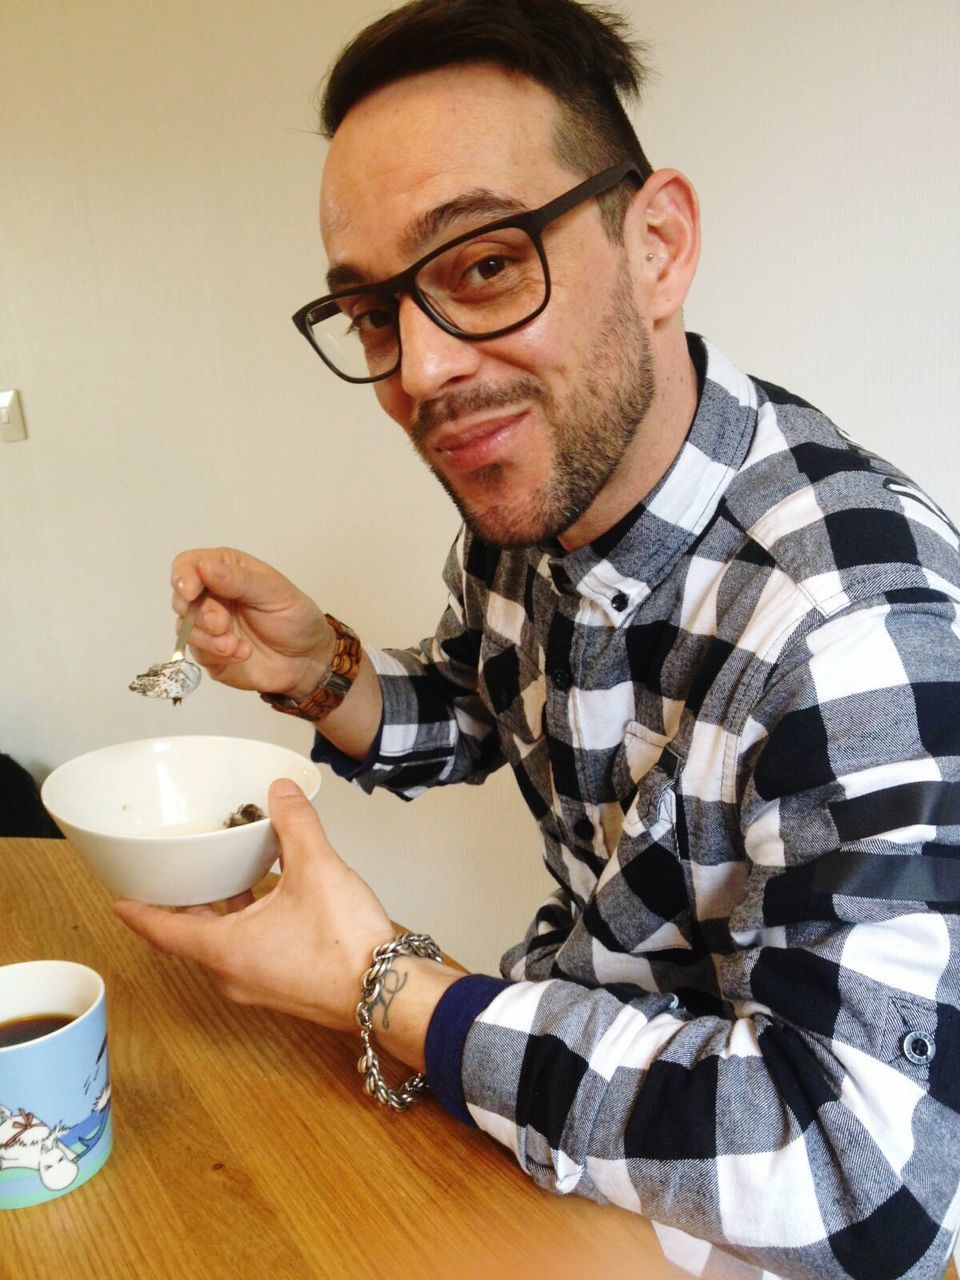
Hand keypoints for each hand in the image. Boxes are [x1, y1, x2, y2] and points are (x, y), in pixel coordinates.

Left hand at [113, 779, 395, 1030]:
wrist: (386, 993)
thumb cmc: (345, 945)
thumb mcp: (316, 869)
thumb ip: (296, 825)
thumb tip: (281, 792)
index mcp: (225, 950)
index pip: (164, 931)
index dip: (140, 912)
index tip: (121, 901)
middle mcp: (234, 974)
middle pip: (193, 937)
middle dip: (185, 904)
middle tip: (177, 874)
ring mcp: (260, 985)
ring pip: (224, 945)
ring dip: (221, 913)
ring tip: (227, 875)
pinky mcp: (285, 986)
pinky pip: (251, 952)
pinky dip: (247, 924)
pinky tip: (271, 897)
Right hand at [170, 547, 332, 698]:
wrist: (308, 660)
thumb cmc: (295, 618)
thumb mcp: (275, 592)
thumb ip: (240, 580)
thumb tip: (205, 567)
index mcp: (226, 570)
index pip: (189, 564)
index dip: (183, 576)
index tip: (190, 591)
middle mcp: (212, 596)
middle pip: (181, 598)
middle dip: (199, 613)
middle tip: (222, 624)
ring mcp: (208, 627)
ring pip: (184, 628)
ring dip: (208, 638)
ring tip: (235, 644)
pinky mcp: (210, 653)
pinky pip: (198, 653)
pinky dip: (218, 655)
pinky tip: (242, 653)